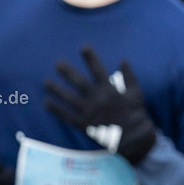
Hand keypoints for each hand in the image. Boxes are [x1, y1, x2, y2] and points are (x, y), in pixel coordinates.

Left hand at [44, 46, 156, 164]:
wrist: (133, 136)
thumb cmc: (136, 113)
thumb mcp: (137, 93)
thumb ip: (129, 76)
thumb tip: (123, 60)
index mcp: (109, 90)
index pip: (98, 69)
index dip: (91, 58)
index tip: (84, 47)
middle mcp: (97, 99)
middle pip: (78, 82)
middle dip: (67, 72)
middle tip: (58, 64)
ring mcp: (88, 112)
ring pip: (68, 98)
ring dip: (56, 89)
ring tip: (46, 82)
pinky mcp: (83, 124)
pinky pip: (66, 115)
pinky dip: (55, 109)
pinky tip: (46, 102)